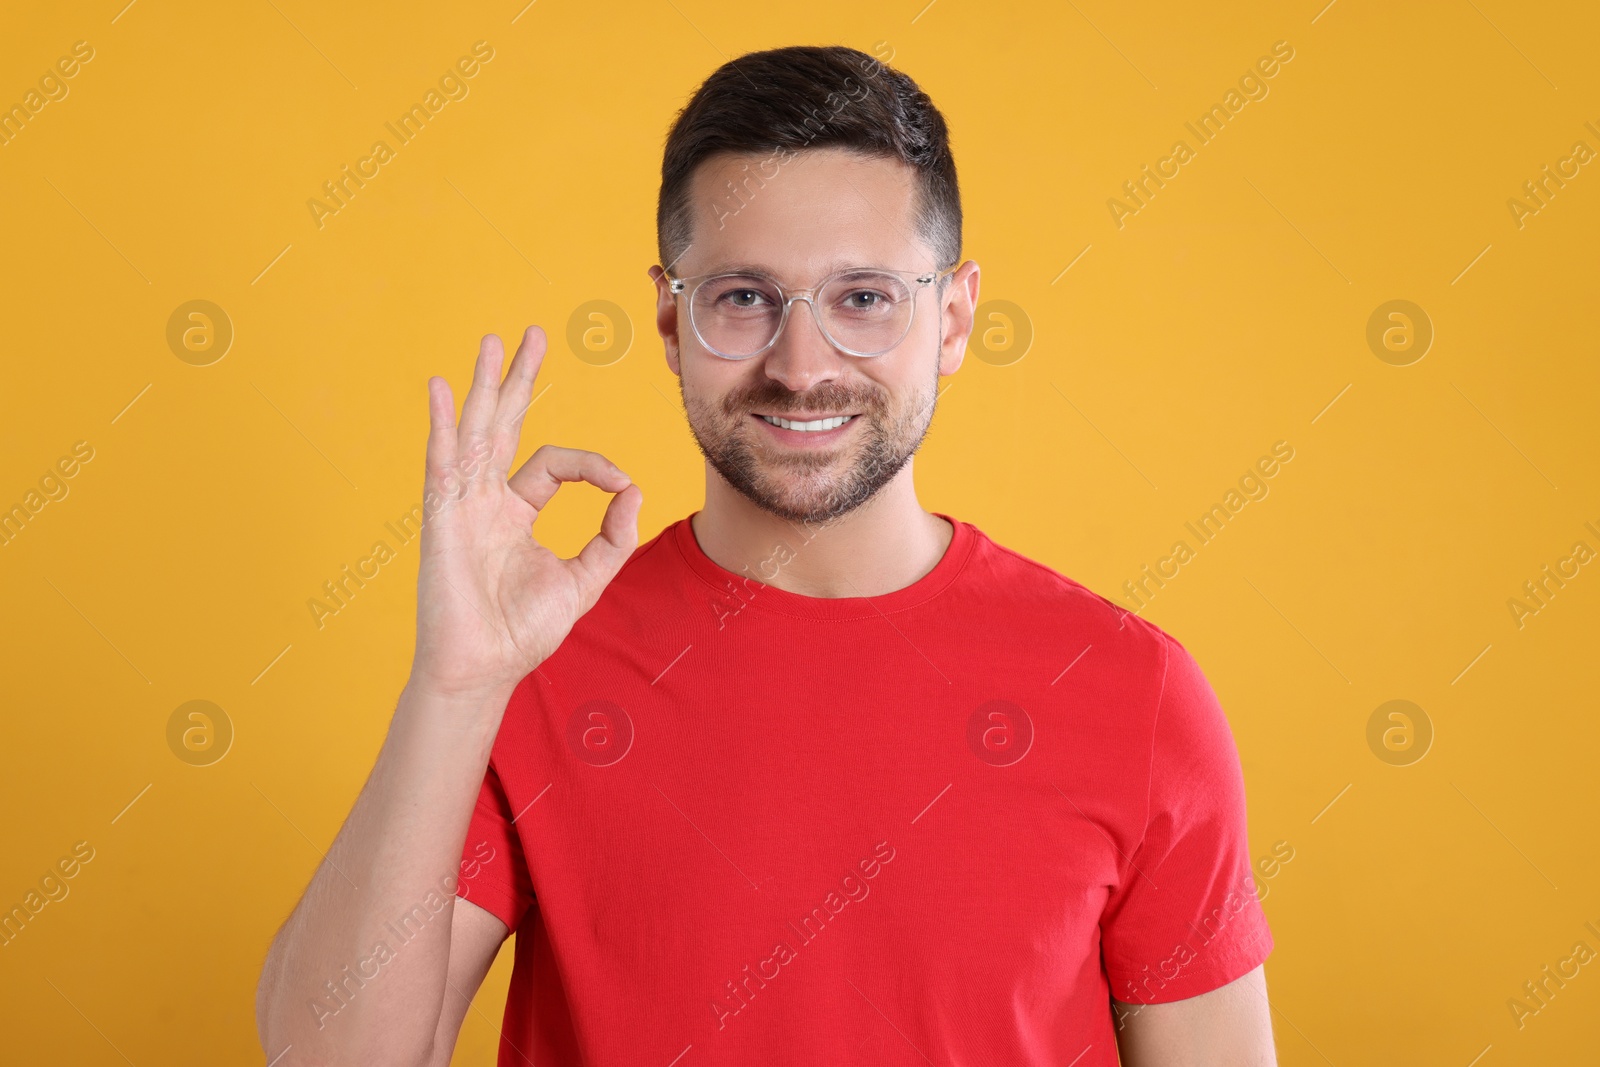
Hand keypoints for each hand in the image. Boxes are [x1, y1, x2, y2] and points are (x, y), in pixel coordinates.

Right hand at [409, 325, 641, 701]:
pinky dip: (442, 426)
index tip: (623, 486)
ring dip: (486, 386)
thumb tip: (635, 491)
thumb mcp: (585, 580)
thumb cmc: (523, 631)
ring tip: (494, 342)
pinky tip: (441, 389)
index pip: (556, 463)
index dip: (595, 466)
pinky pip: (443, 463)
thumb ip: (613, 537)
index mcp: (517, 511)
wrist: (485, 668)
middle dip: (521, 380)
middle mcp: (487, 499)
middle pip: (506, 425)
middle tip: (533, 335)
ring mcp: (462, 504)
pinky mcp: (442, 518)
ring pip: (477, 431)